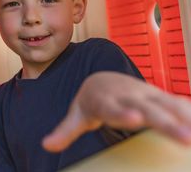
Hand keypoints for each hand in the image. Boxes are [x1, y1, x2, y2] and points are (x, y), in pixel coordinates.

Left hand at [42, 71, 190, 151]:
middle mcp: (128, 96)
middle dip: (167, 122)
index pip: (114, 108)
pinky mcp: (160, 96)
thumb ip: (64, 131)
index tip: (136, 119)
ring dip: (186, 118)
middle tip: (186, 138)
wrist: (102, 79)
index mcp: (106, 101)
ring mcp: (146, 94)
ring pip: (168, 104)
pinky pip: (178, 103)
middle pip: (149, 109)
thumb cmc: (90, 102)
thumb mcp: (76, 115)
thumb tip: (46, 144)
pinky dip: (190, 112)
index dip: (124, 114)